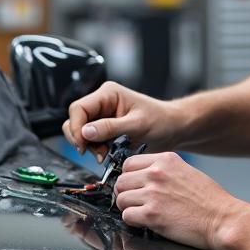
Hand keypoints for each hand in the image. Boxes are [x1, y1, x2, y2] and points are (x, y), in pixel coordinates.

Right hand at [62, 81, 178, 164]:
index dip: (77, 128)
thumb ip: (110, 128)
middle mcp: (102, 102)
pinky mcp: (105, 128)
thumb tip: (85, 132)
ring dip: (89, 146)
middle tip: (96, 153)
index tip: (84, 146)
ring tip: (104, 155)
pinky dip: (95, 149)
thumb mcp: (137, 125)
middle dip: (82, 139)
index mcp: (108, 93)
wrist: (173, 129)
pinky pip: (90, 139)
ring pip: (80, 131)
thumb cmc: (161, 121)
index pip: (79, 108)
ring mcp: (102, 115)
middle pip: (75, 120)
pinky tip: (107, 154)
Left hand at [113, 151, 243, 249]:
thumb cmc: (209, 200)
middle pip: (121, 181)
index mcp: (165, 160)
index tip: (135, 188)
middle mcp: (156, 173)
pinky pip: (127, 216)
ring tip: (143, 215)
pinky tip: (147, 223)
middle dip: (126, 194)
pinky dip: (133, 222)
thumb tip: (143, 176)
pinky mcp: (152, 214)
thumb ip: (164, 171)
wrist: (223, 220)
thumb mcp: (187, 172)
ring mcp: (153, 193)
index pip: (128, 163)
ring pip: (121, 199)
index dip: (129, 177)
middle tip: (137, 204)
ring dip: (128, 209)